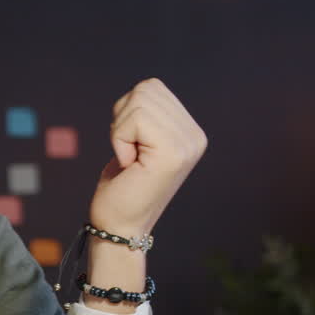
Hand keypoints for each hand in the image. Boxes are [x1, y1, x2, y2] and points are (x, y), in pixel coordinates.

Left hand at [88, 78, 206, 236]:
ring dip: (120, 130)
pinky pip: (133, 119)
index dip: (126, 113)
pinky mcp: (173, 152)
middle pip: (145, 89)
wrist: (120, 226)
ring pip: (138, 100)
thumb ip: (148, 115)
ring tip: (130, 159)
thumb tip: (146, 87)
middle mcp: (196, 136)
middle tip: (128, 154)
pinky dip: (119, 139)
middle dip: (122, 119)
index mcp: (190, 131)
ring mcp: (188, 144)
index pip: (151, 87)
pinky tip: (128, 164)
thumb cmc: (121, 186)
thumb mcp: (137, 141)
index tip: (131, 147)